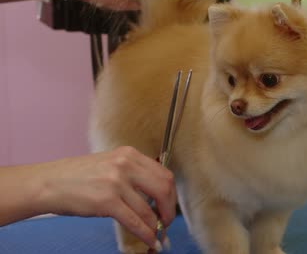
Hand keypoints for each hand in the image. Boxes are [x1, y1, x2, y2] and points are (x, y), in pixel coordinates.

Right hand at [39, 146, 175, 248]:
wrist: (48, 183)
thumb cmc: (78, 177)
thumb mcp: (110, 164)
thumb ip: (133, 174)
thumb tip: (157, 197)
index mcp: (130, 154)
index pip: (164, 174)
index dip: (171, 195)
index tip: (168, 207)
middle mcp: (126, 164)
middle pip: (164, 189)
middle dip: (169, 210)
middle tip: (166, 222)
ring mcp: (116, 182)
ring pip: (149, 210)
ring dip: (156, 227)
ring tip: (156, 235)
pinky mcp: (107, 201)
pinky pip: (135, 222)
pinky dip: (146, 234)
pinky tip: (150, 241)